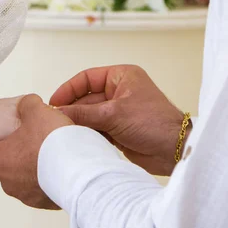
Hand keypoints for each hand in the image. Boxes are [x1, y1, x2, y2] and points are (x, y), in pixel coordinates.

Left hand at [0, 95, 72, 209]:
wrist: (77, 169)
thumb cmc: (51, 142)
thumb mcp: (37, 111)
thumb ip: (27, 105)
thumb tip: (28, 105)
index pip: (1, 144)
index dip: (18, 134)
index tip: (33, 129)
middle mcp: (7, 182)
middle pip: (17, 160)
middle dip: (31, 150)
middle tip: (47, 139)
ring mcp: (27, 196)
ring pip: (33, 176)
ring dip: (44, 166)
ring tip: (61, 153)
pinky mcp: (45, 204)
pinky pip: (48, 188)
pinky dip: (55, 178)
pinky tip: (67, 166)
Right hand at [50, 65, 189, 175]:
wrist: (174, 151)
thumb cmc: (154, 123)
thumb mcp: (113, 114)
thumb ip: (83, 114)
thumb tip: (58, 113)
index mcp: (121, 77)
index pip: (86, 78)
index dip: (68, 89)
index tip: (54, 102)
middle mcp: (119, 92)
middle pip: (85, 99)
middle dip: (72, 110)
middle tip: (55, 122)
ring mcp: (118, 112)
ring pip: (89, 116)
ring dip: (78, 124)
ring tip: (64, 132)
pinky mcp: (118, 130)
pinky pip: (95, 130)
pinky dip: (86, 135)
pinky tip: (76, 140)